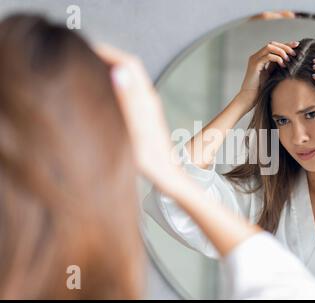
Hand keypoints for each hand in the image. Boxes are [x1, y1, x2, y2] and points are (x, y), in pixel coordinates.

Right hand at [94, 44, 182, 195]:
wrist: (167, 174)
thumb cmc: (151, 157)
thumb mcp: (137, 129)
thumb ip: (128, 99)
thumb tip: (118, 71)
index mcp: (146, 98)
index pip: (128, 63)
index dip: (108, 52)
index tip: (85, 49)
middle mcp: (148, 98)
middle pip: (128, 67)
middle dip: (106, 57)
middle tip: (81, 55)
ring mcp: (147, 106)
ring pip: (128, 78)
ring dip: (110, 68)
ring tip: (87, 68)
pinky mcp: (144, 115)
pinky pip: (127, 91)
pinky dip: (113, 84)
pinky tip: (101, 93)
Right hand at [238, 41, 298, 109]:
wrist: (249, 97)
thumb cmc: (259, 89)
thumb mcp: (270, 74)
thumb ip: (276, 66)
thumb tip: (288, 60)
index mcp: (260, 57)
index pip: (273, 46)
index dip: (285, 44)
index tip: (297, 45)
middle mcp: (256, 56)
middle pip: (272, 44)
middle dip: (285, 46)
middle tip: (294, 53)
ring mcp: (255, 59)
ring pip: (270, 47)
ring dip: (281, 51)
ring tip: (288, 59)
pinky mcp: (255, 64)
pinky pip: (268, 56)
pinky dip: (277, 58)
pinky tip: (283, 64)